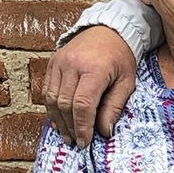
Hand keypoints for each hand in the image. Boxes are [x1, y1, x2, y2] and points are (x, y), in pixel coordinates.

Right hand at [43, 26, 135, 147]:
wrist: (109, 30)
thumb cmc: (121, 57)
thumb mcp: (127, 82)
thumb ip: (114, 106)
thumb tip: (104, 132)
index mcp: (95, 68)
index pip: (83, 104)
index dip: (82, 127)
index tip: (85, 143)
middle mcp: (73, 64)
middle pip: (65, 104)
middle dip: (70, 127)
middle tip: (76, 142)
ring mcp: (59, 62)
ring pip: (52, 99)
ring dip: (59, 120)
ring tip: (67, 135)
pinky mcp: (52, 62)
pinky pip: (47, 90)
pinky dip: (52, 107)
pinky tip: (60, 120)